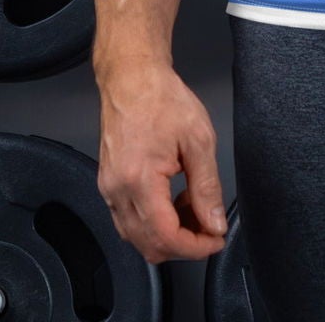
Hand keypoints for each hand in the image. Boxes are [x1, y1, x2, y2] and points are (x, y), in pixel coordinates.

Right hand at [96, 59, 228, 261]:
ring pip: (137, 237)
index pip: (166, 237)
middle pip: (149, 246)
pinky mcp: (109, 185)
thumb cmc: (161, 99)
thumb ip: (208, 187)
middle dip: (184, 245)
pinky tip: (173, 200)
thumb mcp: (199, 139)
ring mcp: (109, 190)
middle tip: (209, 227)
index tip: (215, 239)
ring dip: (168, 234)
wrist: (132, 78)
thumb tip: (214, 222)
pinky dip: (154, 222)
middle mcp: (117, 191)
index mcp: (139, 180)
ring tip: (193, 206)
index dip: (195, 247)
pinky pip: (129, 220)